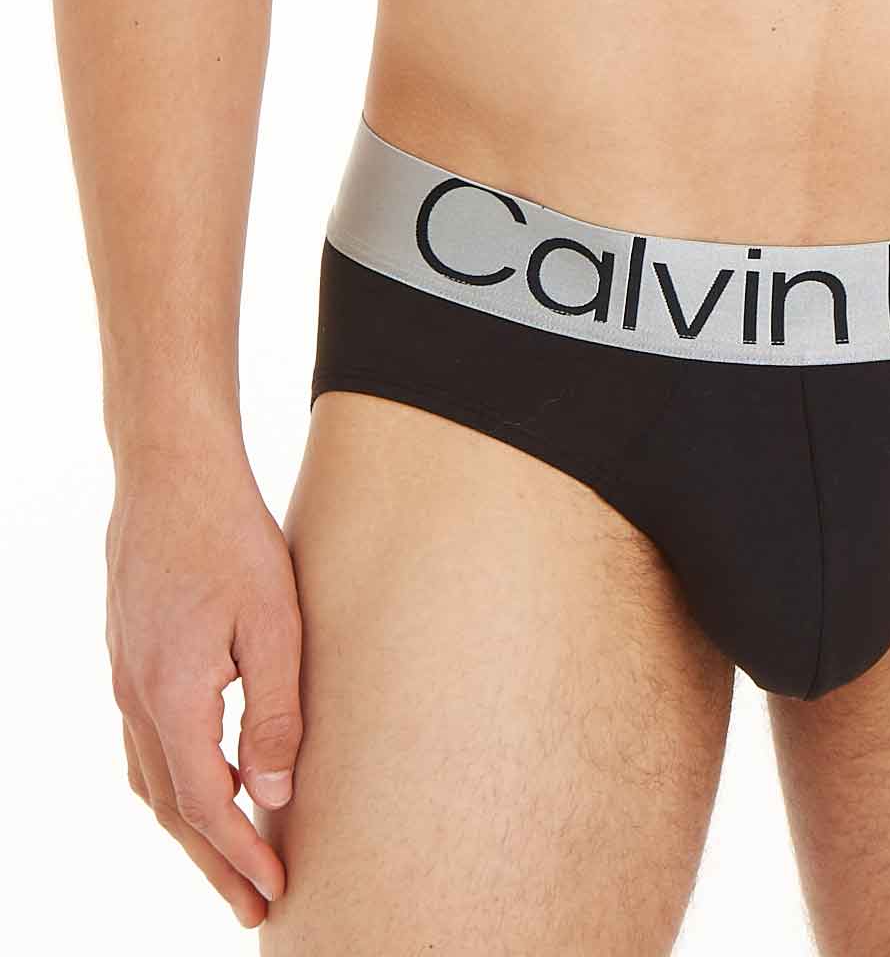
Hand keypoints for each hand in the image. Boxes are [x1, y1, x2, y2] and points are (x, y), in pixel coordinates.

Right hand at [105, 443, 302, 929]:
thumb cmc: (231, 534)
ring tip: (235, 860)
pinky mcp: (130, 657)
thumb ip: (274, 710)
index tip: (273, 893)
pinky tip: (208, 784)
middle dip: (215, 863)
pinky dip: (175, 782)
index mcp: (171, 695)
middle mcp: (136, 697)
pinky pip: (146, 745)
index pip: (204, 804)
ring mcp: (125, 678)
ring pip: (152, 780)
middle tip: (255, 908)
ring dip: (192, 828)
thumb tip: (273, 796)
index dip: (239, 855)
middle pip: (172, 807)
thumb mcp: (273, 619)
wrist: (170, 471)